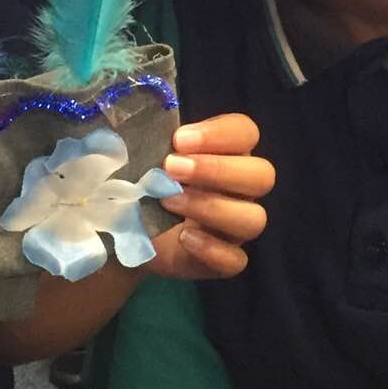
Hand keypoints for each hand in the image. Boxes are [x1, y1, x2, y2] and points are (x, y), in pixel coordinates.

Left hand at [149, 113, 272, 279]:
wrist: (125, 232)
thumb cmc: (142, 182)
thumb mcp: (141, 154)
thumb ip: (147, 137)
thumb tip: (135, 127)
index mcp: (226, 153)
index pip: (246, 132)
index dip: (219, 134)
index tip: (179, 139)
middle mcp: (240, 189)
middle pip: (262, 175)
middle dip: (217, 169)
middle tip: (171, 168)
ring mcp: (235, 228)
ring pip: (254, 219)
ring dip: (211, 206)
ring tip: (168, 201)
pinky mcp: (223, 261)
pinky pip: (235, 260)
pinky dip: (212, 249)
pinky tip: (183, 238)